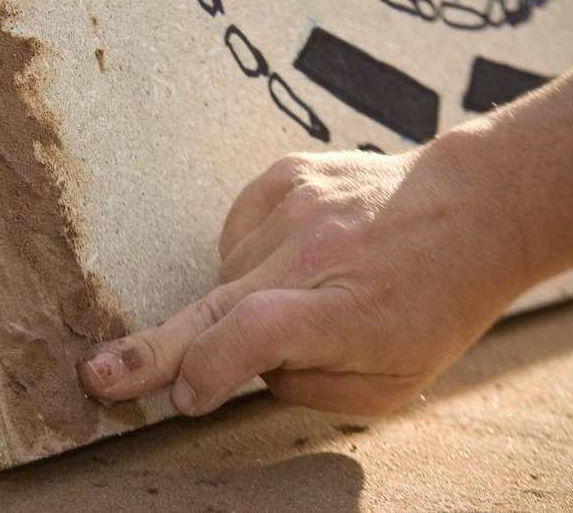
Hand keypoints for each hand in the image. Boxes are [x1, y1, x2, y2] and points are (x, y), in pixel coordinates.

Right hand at [78, 145, 527, 415]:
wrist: (474, 205)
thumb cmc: (437, 304)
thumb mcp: (396, 381)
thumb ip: (312, 387)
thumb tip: (245, 371)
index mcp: (351, 312)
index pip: (260, 334)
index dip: (210, 368)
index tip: (182, 398)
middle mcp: (318, 251)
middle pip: (216, 306)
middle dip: (150, 352)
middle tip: (98, 376)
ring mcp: (298, 204)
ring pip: (226, 273)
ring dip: (238, 298)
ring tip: (301, 292)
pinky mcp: (286, 174)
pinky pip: (235, 232)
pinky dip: (247, 257)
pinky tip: (289, 258)